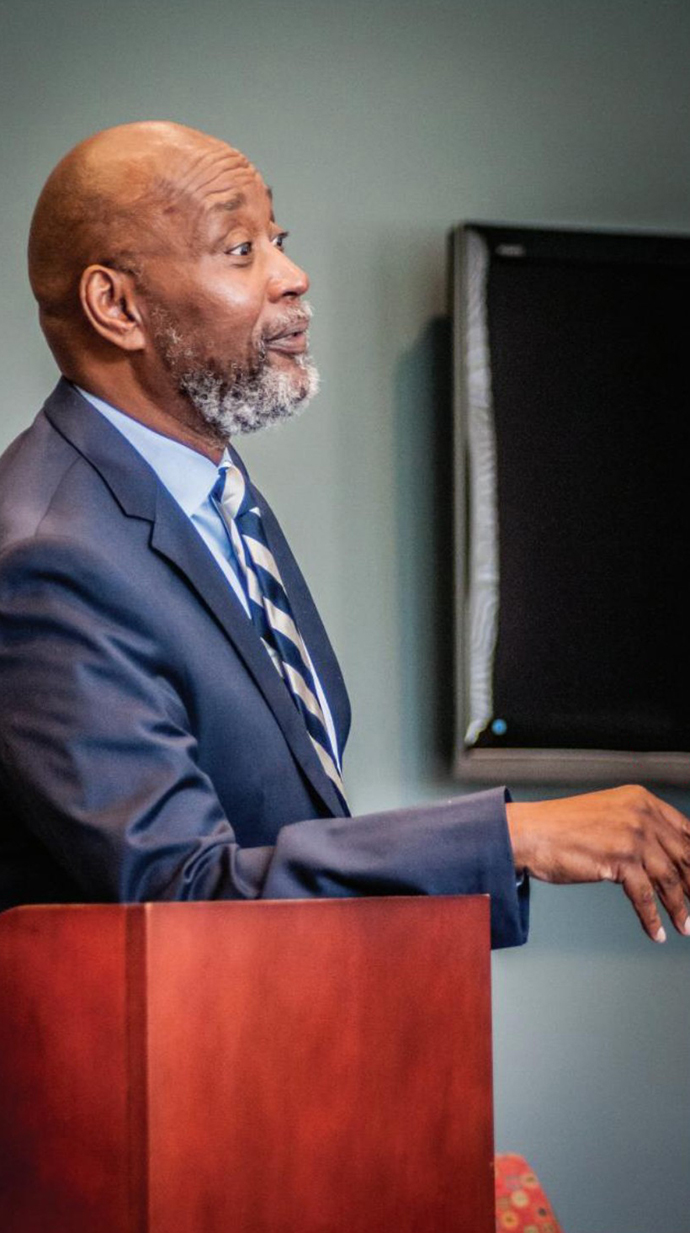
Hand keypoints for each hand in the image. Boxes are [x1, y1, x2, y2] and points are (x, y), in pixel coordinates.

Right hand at [506, 785, 689, 942]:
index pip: (686, 830)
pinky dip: (652, 918)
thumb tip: (664, 856)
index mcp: (641, 799)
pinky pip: (644, 896)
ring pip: (668, 879)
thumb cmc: (561, 827)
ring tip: (686, 926)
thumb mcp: (608, 816)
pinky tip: (657, 931)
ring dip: (680, 908)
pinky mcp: (618, 859)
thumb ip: (638, 828)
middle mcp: (641, 814)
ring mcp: (631, 835)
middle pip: (683, 856)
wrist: (529, 832)